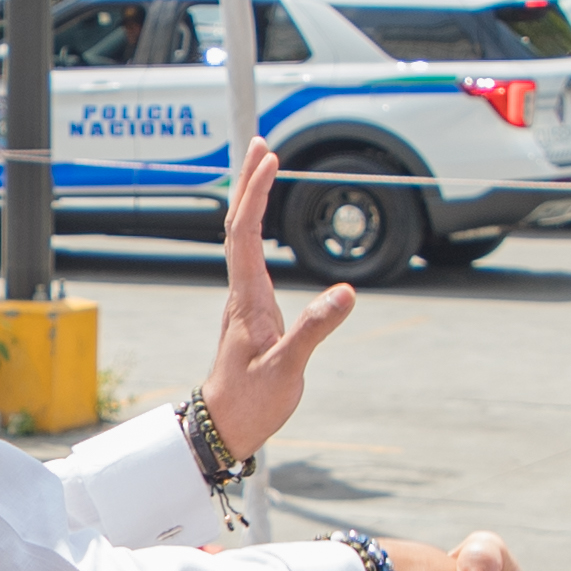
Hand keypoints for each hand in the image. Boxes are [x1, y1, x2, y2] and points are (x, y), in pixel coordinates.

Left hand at [199, 143, 358, 460]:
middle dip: (248, 182)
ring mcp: (243, 301)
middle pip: (238, 225)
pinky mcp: (249, 312)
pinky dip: (254, 229)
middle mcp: (240, 293)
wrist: (224, 426)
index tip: (271, 159)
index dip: (258, 193)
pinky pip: (247, 257)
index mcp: (247, 299)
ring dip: (249, 201)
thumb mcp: (288, 368)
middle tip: (261, 144)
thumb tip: (346, 292)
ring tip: (262, 171)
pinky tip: (260, 226)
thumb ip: (315, 330)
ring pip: (240, 239)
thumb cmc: (252, 400)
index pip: (246, 232)